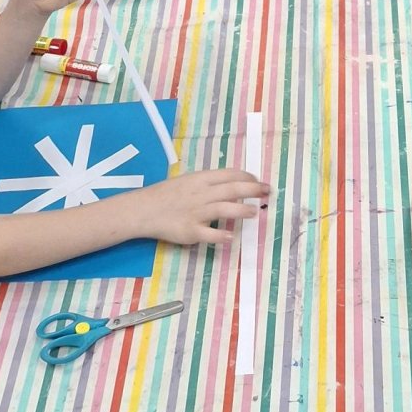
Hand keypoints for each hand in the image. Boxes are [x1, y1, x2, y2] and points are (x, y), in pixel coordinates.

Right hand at [136, 167, 269, 245]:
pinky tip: (232, 237)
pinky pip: (208, 234)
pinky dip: (220, 236)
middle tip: (268, 191)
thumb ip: (209, 184)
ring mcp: (196, 212)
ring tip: (255, 212)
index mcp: (201, 179)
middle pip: (232, 189)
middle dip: (253, 189)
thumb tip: (233, 185)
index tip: (258, 181)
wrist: (143, 209)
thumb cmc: (167, 194)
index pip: (230, 174)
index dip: (247, 176)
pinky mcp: (190, 231)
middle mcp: (201, 194)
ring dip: (242, 210)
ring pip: (224, 209)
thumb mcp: (188, 181)